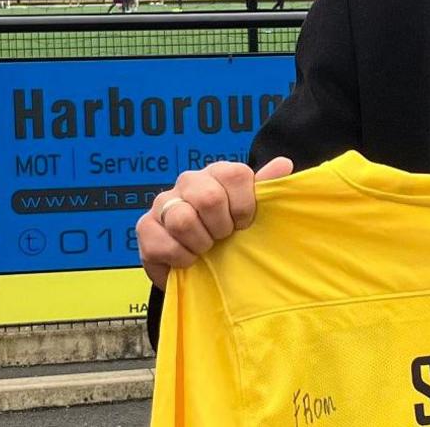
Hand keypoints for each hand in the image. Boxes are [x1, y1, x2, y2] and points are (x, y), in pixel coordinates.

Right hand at [137, 157, 292, 288]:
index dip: (244, 206)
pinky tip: (187, 258)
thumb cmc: (230, 233)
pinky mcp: (145, 227)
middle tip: (223, 237)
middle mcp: (189, 182)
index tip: (244, 223)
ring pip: (183, 220)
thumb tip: (284, 164)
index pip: (236, 175)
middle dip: (221, 227)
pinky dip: (180, 258)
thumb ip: (267, 188)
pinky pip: (162, 243)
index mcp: (218, 173)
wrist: (202, 265)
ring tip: (205, 248)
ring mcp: (163, 203)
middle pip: (208, 197)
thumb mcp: (253, 212)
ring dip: (200, 244)